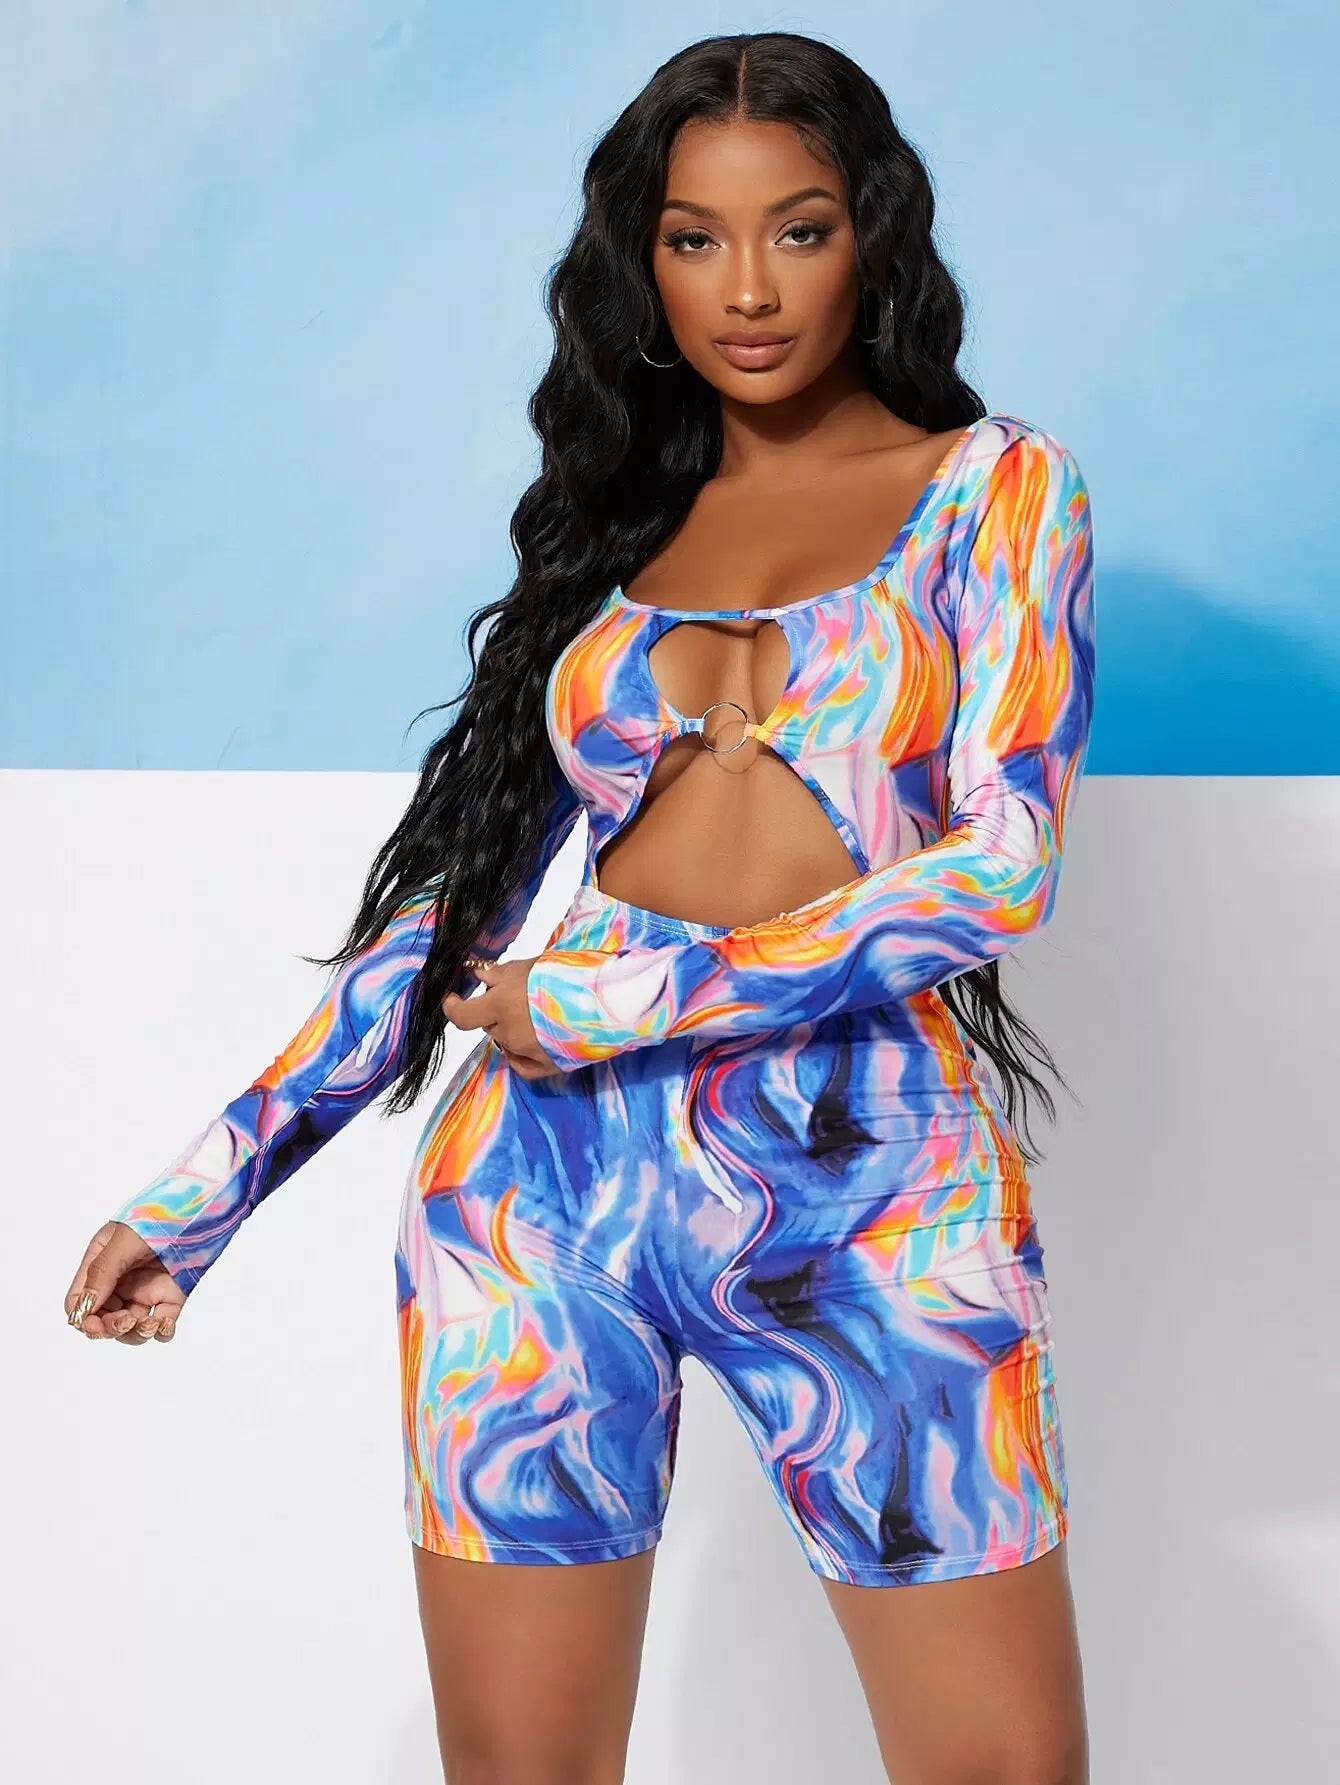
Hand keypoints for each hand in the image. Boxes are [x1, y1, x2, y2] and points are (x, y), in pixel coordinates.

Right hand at [65, 1221, 185, 1342]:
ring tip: (149, 1324)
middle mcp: (120, 1281)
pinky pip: (163, 1323)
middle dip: (111, 1328)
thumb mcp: (122, 1241)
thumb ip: (102, 1273)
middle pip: (103, 1319)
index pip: (80, 1301)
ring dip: (136, 1334)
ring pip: (131, 1327)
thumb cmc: (157, 1214)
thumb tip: (83, 1309)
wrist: (200, 1207)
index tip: (95, 1325)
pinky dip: (163, 1332)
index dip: (84, 1318)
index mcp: (100, 1265)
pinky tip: (164, 1324)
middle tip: (125, 1321)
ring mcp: (146, 1290)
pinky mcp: (172, 1295)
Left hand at [441, 956, 563, 1079]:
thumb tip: (479, 977)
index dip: (453, 1007)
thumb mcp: (528, 965)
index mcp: (501, 1007)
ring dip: (511, 1028)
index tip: (452, 999)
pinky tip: (527, 1043)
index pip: (462, 1016)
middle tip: (516, 995)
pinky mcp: (548, 1066)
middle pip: (489, 1025)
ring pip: (506, 1042)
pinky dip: (519, 1054)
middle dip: (494, 1012)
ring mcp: (528, 1053)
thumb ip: (499, 975)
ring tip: (534, 1013)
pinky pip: (522, 1065)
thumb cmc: (568, 975)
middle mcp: (510, 1034)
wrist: (609, 999)